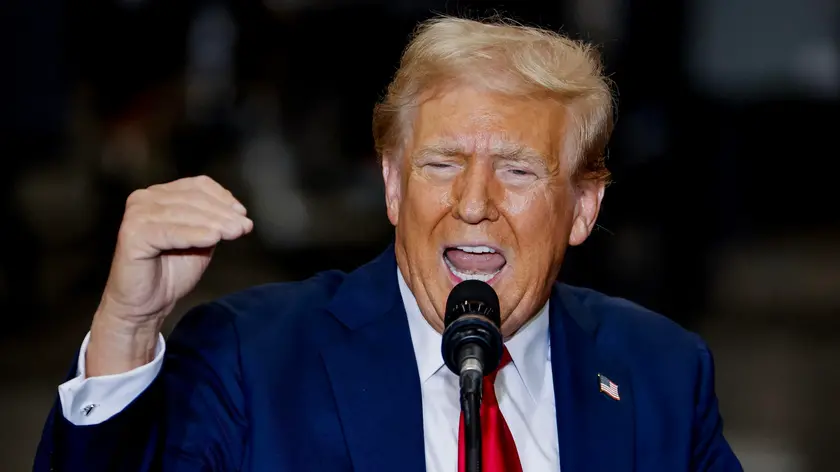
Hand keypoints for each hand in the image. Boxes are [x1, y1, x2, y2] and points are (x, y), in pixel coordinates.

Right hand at [88, 176, 251, 374]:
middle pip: (193, 199)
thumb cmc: (171, 271)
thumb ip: (216, 223)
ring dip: (214, 223)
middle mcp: (144, 199)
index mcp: (160, 195)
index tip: (243, 213)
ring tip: (235, 232)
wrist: (146, 304)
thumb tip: (240, 214)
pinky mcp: (132, 235)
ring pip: (183, 214)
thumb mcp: (201, 240)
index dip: (223, 198)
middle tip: (244, 226)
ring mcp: (136, 215)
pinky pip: (170, 232)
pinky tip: (213, 239)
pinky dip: (194, 234)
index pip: (198, 186)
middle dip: (223, 213)